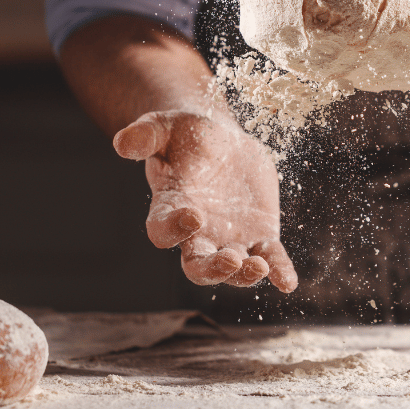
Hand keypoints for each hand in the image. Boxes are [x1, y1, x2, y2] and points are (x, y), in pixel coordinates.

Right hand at [113, 111, 297, 291]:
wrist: (221, 140)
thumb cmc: (185, 134)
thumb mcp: (165, 126)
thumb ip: (145, 135)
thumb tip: (122, 141)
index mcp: (170, 208)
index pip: (163, 230)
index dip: (174, 228)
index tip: (193, 215)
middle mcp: (198, 234)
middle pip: (198, 266)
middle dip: (214, 268)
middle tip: (231, 259)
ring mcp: (230, 238)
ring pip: (234, 269)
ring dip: (246, 274)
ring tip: (260, 267)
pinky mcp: (260, 235)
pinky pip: (270, 258)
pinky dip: (279, 270)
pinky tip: (287, 282)